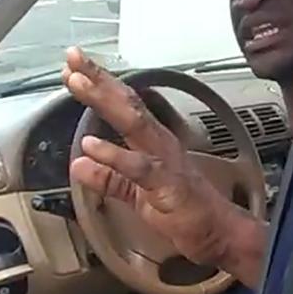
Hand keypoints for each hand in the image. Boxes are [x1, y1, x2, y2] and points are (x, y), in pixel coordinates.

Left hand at [62, 47, 239, 266]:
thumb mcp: (136, 193)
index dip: (100, 85)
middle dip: (99, 80)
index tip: (74, 66)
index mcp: (153, 144)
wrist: (218, 234)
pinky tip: (92, 145)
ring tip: (79, 84)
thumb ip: (109, 178)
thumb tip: (79, 165)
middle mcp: (160, 144)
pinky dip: (114, 155)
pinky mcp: (168, 185)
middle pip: (127, 105)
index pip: (125, 107)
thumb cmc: (184, 211)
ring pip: (133, 124)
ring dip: (104, 102)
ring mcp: (165, 162)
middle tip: (74, 59)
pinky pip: (139, 167)